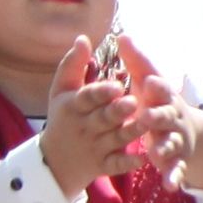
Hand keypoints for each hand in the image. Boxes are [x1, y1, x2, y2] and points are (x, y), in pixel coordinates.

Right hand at [34, 39, 159, 194]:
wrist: (55, 160)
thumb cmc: (63, 117)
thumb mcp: (61, 91)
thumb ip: (73, 65)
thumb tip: (83, 38)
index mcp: (73, 107)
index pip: (86, 97)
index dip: (100, 92)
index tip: (116, 84)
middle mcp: (84, 127)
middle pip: (103, 118)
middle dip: (117, 111)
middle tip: (133, 102)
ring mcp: (94, 147)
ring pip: (114, 139)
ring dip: (131, 132)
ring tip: (147, 123)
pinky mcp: (103, 164)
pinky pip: (116, 164)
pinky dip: (128, 163)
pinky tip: (143, 158)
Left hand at [112, 41, 202, 192]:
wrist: (186, 130)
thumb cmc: (158, 102)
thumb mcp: (149, 82)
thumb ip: (136, 62)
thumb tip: (123, 35)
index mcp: (163, 97)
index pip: (161, 88)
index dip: (156, 86)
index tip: (148, 81)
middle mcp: (172, 116)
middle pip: (166, 115)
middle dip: (158, 116)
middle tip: (145, 116)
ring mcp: (176, 138)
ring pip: (170, 142)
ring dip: (164, 146)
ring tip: (155, 152)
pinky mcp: (176, 158)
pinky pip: (176, 168)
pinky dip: (174, 176)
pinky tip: (170, 185)